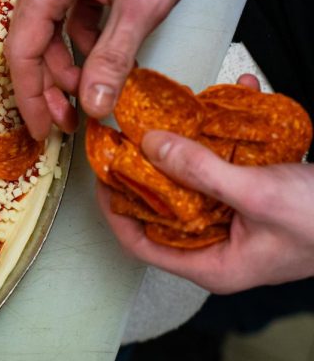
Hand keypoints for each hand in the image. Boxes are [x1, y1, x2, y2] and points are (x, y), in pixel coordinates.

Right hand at [6, 0, 221, 138]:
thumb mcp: (142, 5)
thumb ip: (112, 59)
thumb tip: (92, 104)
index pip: (23, 52)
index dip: (32, 97)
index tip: (44, 131)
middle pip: (33, 42)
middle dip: (51, 86)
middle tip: (70, 124)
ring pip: (54, 29)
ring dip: (72, 64)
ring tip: (96, 95)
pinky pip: (72, 12)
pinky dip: (87, 39)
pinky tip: (111, 59)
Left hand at [97, 75, 313, 293]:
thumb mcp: (256, 193)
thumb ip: (199, 170)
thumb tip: (149, 146)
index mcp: (213, 266)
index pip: (139, 243)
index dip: (113, 208)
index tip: (101, 172)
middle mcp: (220, 247)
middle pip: (162, 208)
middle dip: (148, 168)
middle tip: (130, 133)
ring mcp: (240, 223)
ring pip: (195, 181)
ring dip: (188, 144)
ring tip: (173, 111)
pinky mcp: (260, 198)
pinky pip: (231, 165)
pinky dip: (230, 134)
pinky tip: (237, 95)